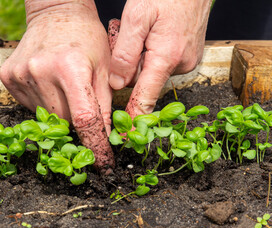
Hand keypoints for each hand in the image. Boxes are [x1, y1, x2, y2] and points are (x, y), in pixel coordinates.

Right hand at [0, 1, 113, 173]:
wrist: (56, 14)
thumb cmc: (86, 38)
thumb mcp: (104, 68)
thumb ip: (106, 105)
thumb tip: (107, 138)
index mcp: (70, 67)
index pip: (84, 119)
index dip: (95, 145)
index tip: (103, 162)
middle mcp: (41, 71)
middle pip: (64, 121)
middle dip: (77, 121)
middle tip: (82, 102)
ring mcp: (21, 75)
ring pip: (46, 116)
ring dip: (60, 112)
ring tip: (65, 87)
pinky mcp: (8, 77)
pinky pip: (31, 106)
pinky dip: (44, 103)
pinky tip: (49, 85)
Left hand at [109, 0, 211, 118]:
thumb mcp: (137, 15)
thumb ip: (125, 52)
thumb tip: (117, 84)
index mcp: (166, 56)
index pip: (146, 96)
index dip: (134, 117)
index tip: (126, 136)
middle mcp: (180, 63)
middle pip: (143, 81)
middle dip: (129, 67)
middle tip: (123, 37)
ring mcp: (186, 60)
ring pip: (150, 71)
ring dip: (139, 57)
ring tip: (139, 32)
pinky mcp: (187, 55)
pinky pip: (160, 62)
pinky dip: (150, 53)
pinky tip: (150, 34)